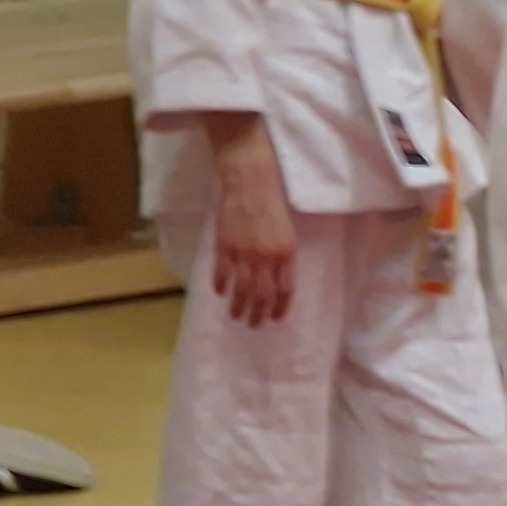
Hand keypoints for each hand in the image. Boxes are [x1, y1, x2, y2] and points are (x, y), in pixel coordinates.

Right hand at [202, 113, 294, 325]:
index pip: (285, 289)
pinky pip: (221, 272)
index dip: (280, 306)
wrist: (249, 180)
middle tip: (254, 325)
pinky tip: (219, 293)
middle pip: (262, 294)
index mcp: (286, 252)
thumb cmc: (273, 200)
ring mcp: (243, 252)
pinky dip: (220, 285)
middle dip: (258, 313)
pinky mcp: (224, 244)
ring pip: (241, 288)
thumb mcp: (287, 229)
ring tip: (236, 318)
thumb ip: (282, 254)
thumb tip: (276, 278)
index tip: (275, 318)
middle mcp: (266, 256)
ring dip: (238, 306)